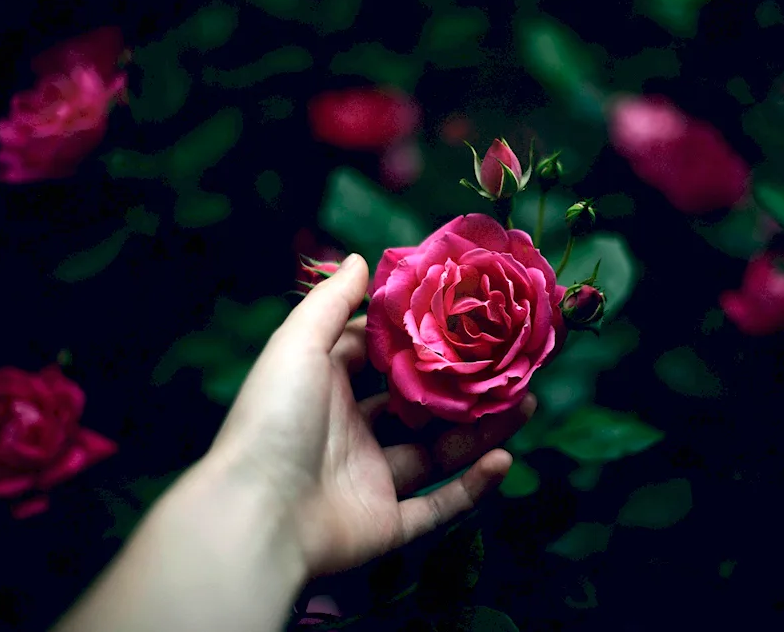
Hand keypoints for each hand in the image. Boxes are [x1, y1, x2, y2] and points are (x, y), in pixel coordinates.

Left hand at [207, 253, 536, 577]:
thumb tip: (362, 259)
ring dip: (483, 431)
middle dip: (465, 387)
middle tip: (510, 364)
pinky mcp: (386, 524)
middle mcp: (352, 434)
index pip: (381, 358)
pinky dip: (474, 488)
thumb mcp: (298, 345)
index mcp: (328, 390)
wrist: (256, 512)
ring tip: (526, 402)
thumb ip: (332, 302)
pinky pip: (439, 506)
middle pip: (421, 407)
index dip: (421, 338)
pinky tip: (504, 460)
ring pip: (440, 453)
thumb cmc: (273, 419)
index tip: (465, 317)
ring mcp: (371, 480)